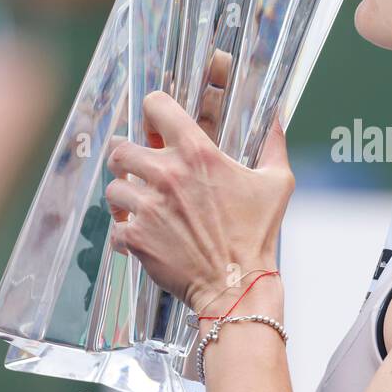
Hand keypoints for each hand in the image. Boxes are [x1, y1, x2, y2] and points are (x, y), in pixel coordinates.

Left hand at [104, 89, 294, 311]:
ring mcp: (148, 207)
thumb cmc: (257, 235)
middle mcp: (167, 175)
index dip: (152, 113)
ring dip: (124, 197)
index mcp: (197, 153)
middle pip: (121, 149)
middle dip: (127, 159)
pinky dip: (124, 233)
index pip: (156, 106)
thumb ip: (274, 145)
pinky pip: (114, 228)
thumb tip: (278, 118)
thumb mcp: (276, 183)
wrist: (238, 285)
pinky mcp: (136, 238)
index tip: (155, 127)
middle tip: (136, 170)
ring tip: (137, 206)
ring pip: (114, 188)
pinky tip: (141, 237)